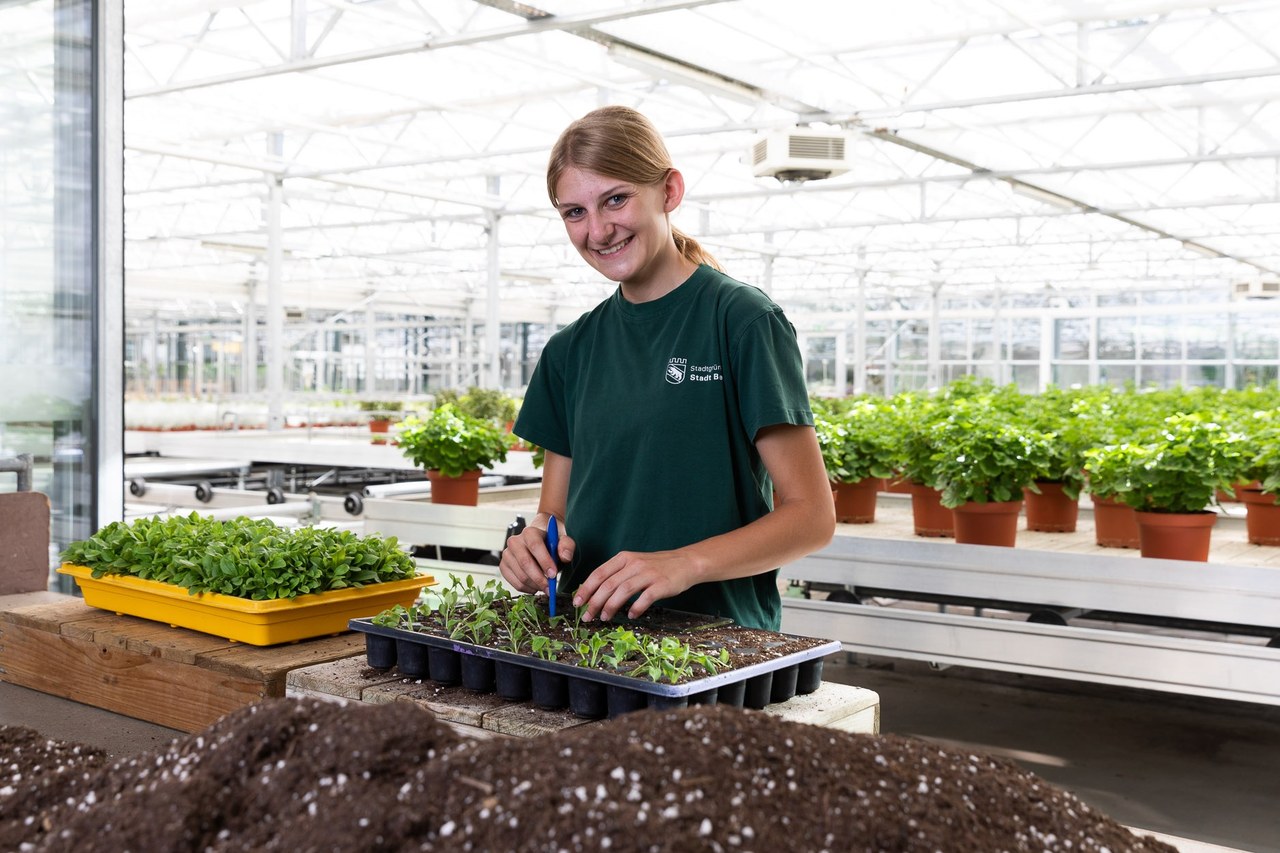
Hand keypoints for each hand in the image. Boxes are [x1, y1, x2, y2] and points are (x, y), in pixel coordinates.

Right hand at [499, 521, 573, 593]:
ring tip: (545, 587)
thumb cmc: (552, 543)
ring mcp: (506, 554)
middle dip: (539, 579)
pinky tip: (536, 587)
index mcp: (530, 532)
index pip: (535, 546)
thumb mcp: (563, 541)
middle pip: (525, 563)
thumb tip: (565, 556)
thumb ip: (567, 546)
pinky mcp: (503, 566)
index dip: (544, 561)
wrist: (540, 542)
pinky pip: (514, 583)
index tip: (554, 575)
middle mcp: (515, 542)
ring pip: (520, 576)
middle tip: (550, 588)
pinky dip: (527, 589)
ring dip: (535, 586)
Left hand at [571, 549, 697, 622]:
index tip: (577, 602)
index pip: (599, 573)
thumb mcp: (634, 563)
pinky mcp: (661, 584)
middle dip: (594, 602)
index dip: (586, 589)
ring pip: (623, 591)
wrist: (686, 562)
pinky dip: (635, 608)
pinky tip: (631, 615)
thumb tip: (595, 593)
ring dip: (610, 607)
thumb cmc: (657, 566)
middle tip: (587, 616)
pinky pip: (645, 598)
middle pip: (608, 584)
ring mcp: (648, 574)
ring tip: (604, 618)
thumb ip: (617, 574)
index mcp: (624, 558)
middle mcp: (634, 564)